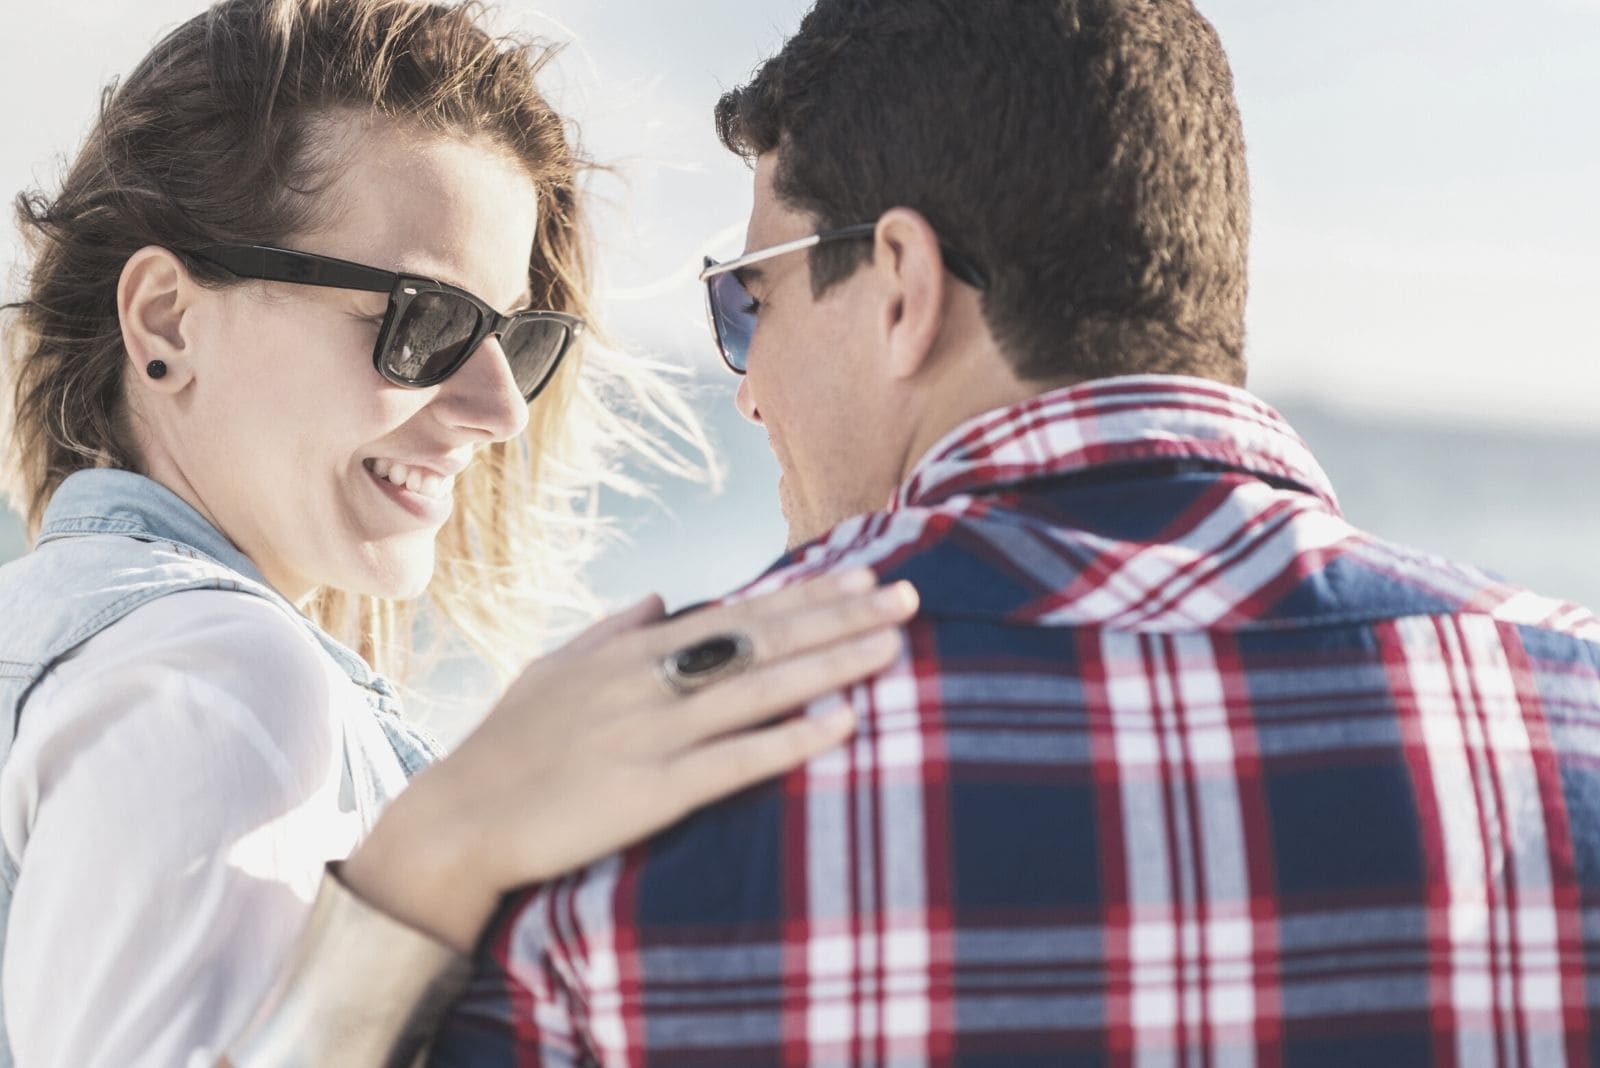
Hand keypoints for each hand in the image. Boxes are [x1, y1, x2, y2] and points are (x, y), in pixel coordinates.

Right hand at [343, 567, 917, 949]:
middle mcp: (648, 682)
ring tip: (893, 645)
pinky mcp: (650, 794)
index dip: (805, 595)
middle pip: (762, 640)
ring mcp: (651, 736)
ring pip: (760, 690)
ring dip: (833, 664)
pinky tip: (843, 725)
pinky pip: (736, 762)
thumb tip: (663, 596)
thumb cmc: (505, 749)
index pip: (737, 612)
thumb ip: (613, 630)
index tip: (860, 574)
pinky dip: (791, 741)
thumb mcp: (553, 671)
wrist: (457, 824)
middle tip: (906, 595)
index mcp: (630, 652)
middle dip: (840, 617)